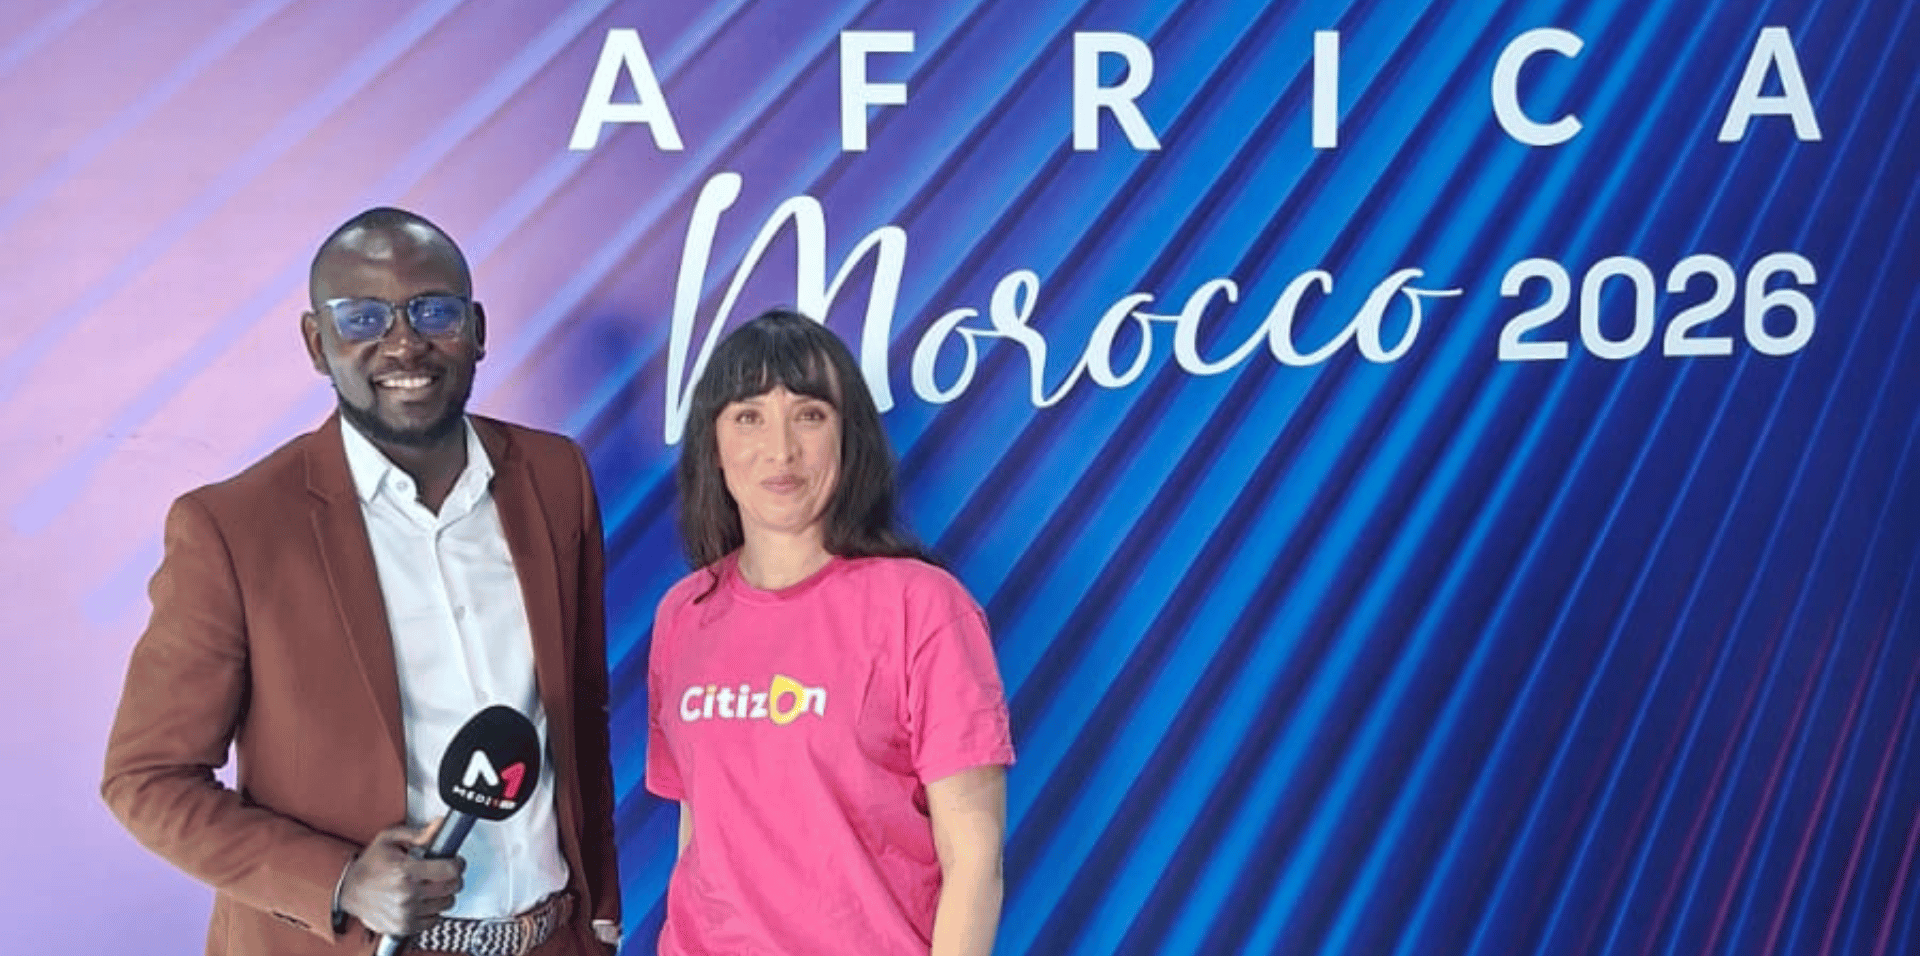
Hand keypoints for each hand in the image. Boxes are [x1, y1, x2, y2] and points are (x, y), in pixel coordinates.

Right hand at [338, 821, 465, 935]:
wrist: (348, 890)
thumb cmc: (369, 866)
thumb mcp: (389, 840)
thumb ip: (418, 834)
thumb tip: (440, 826)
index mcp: (405, 871)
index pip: (450, 870)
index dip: (457, 863)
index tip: (455, 861)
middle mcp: (407, 894)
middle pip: (451, 887)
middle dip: (452, 877)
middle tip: (443, 872)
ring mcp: (406, 913)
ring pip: (446, 904)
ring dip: (443, 894)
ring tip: (431, 886)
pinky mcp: (404, 926)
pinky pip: (434, 920)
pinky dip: (432, 910)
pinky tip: (423, 900)